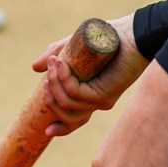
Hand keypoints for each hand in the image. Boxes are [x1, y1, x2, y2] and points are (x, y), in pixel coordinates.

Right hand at [33, 14, 144, 135]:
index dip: (60, 129)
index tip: (45, 131)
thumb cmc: (105, 40)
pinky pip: (76, 93)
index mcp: (90, 97)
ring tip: (53, 62)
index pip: (74, 122)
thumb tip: (34, 68)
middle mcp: (96, 103)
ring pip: (67, 103)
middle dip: (49, 98)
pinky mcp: (105, 94)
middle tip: (45, 75)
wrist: (133, 35)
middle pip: (68, 118)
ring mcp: (101, 101)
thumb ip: (55, 54)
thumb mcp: (72, 46)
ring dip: (54, 84)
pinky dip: (64, 79)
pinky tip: (60, 64)